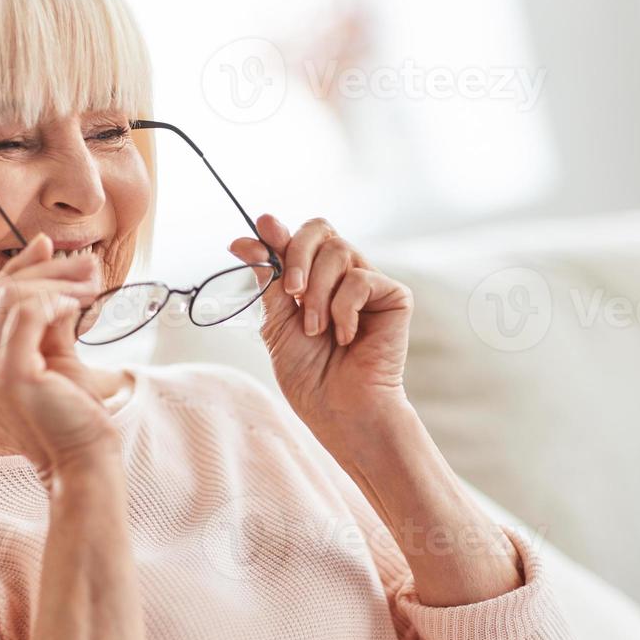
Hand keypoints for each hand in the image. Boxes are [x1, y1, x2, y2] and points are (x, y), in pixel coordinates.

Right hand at [0, 233, 118, 481]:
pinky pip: (27, 313)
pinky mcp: (7, 376)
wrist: (83, 463)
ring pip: (12, 299)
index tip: (46, 245)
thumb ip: (46, 317)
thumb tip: (53, 266)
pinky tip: (80, 303)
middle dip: (45, 271)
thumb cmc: (72, 417)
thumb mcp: (54, 356)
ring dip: (57, 283)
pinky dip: (56, 299)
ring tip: (91, 284)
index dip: (16, 270)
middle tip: (86, 264)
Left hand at [229, 214, 413, 446]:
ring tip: (317, 329)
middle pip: (320, 229)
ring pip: (338, 250)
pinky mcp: (394, 297)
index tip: (255, 234)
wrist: (340, 410)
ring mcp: (369, 284)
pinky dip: (344, 309)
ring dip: (317, 293)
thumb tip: (244, 239)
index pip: (297, 237)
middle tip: (290, 293)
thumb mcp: (276, 324)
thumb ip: (268, 280)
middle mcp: (342, 275)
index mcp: (313, 279)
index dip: (276, 232)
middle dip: (296, 256)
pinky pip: (360, 279)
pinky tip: (346, 337)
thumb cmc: (310, 376)